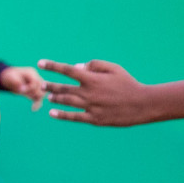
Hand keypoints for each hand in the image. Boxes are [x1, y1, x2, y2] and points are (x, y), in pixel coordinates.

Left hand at [0, 65, 46, 110]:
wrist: (8, 78)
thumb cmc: (9, 76)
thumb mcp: (10, 77)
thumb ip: (17, 82)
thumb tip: (23, 89)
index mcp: (31, 73)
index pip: (36, 81)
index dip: (30, 87)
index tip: (21, 90)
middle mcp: (37, 78)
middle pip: (42, 88)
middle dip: (35, 93)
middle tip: (27, 96)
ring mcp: (37, 86)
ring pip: (43, 94)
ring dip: (38, 100)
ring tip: (33, 107)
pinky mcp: (34, 92)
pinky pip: (39, 98)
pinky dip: (37, 104)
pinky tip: (33, 109)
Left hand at [38, 59, 152, 125]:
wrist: (143, 104)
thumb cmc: (128, 84)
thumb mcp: (114, 68)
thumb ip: (94, 65)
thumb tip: (76, 67)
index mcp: (92, 79)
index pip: (67, 70)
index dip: (52, 66)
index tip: (40, 63)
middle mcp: (89, 92)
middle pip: (63, 88)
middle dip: (50, 85)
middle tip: (41, 84)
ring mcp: (90, 106)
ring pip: (66, 102)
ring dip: (54, 98)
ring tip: (48, 97)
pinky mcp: (94, 119)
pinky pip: (74, 117)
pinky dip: (61, 115)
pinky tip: (51, 113)